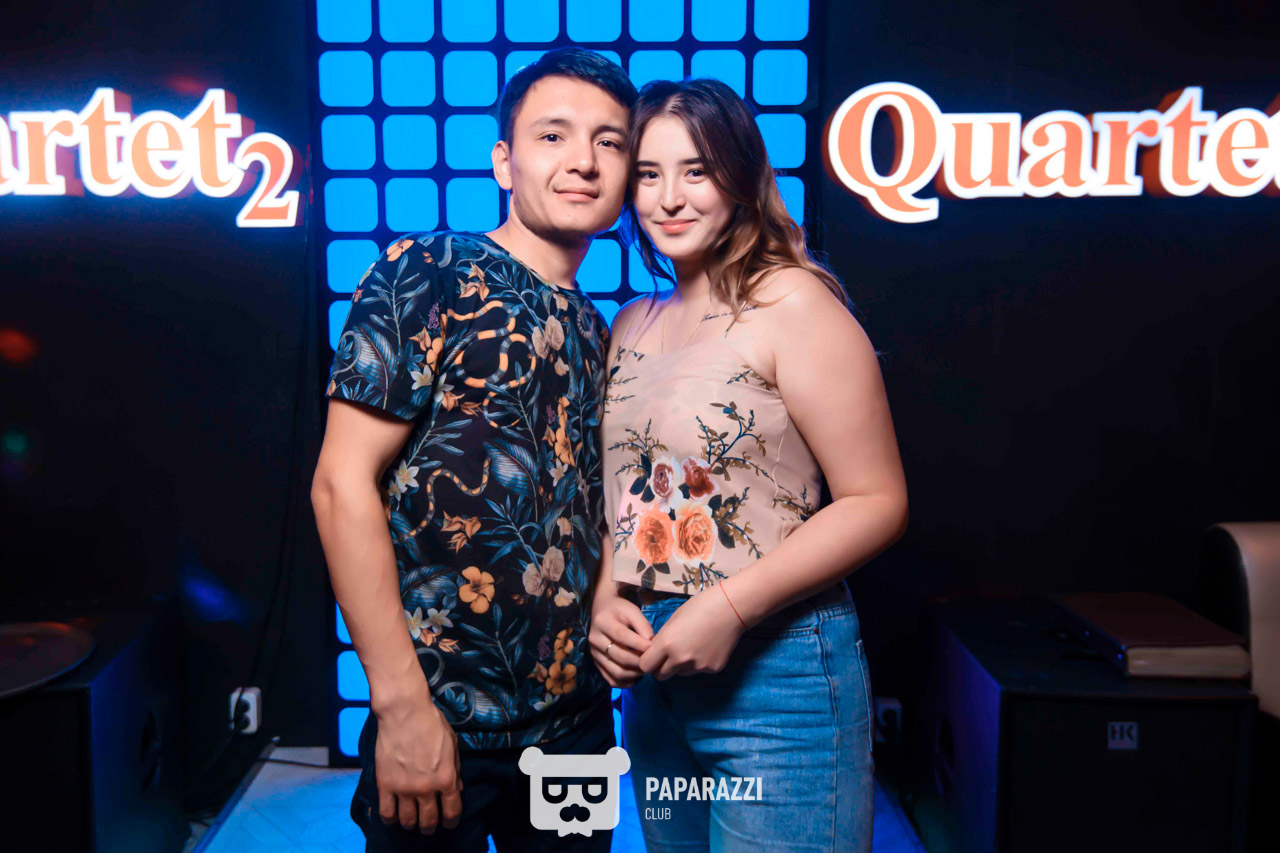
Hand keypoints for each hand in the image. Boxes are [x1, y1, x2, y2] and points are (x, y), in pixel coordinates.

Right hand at [372, 695, 462, 833]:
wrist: (404, 711)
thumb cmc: (431, 723)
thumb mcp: (452, 744)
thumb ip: (455, 769)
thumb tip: (457, 789)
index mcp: (446, 778)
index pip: (452, 812)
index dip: (451, 822)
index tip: (448, 824)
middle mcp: (426, 788)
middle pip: (429, 821)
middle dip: (430, 827)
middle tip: (428, 826)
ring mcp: (404, 788)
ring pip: (407, 820)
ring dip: (411, 824)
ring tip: (410, 822)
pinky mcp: (385, 784)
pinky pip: (386, 812)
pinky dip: (390, 819)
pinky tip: (392, 817)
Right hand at [589, 586, 653, 687]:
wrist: (602, 610)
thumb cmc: (620, 609)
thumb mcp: (632, 611)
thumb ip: (643, 626)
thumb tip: (652, 645)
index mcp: (603, 622)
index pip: (621, 636)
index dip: (638, 644)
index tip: (653, 648)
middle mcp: (594, 639)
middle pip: (619, 656)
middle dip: (639, 662)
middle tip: (653, 661)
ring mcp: (594, 653)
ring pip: (616, 671)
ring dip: (634, 674)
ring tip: (646, 669)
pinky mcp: (596, 663)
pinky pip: (610, 679)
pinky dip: (624, 683)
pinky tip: (636, 677)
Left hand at [640, 584, 745, 679]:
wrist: (731, 608)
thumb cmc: (701, 606)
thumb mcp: (674, 618)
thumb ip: (663, 638)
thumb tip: (655, 651)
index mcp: (667, 643)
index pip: (646, 666)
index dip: (647, 661)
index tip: (652, 656)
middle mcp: (680, 659)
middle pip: (661, 675)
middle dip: (660, 668)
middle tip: (667, 656)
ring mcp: (698, 666)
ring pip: (680, 673)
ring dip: (680, 665)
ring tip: (692, 645)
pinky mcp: (712, 669)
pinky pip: (698, 669)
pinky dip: (698, 662)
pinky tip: (707, 645)